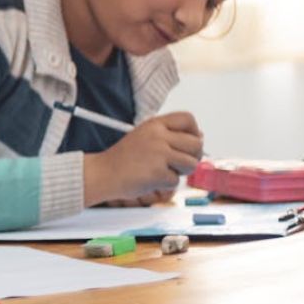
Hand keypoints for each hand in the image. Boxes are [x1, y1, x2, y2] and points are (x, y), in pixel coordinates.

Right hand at [84, 112, 202, 204]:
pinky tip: (151, 179)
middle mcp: (157, 136)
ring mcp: (158, 154)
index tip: (189, 141)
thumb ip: (169, 135)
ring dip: (180, 172)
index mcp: (154, 124)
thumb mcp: (145, 137)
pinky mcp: (158, 173)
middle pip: (196, 143)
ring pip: (191, 163)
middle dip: (192, 156)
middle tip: (178, 162)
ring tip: (162, 170)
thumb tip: (200, 137)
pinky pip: (176, 180)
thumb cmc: (124, 158)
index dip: (194, 131)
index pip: (187, 119)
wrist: (103, 173)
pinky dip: (166, 183)